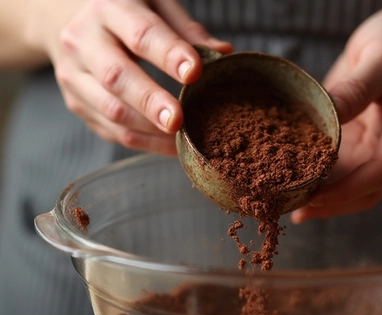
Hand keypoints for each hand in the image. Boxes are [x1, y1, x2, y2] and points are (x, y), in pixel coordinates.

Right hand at [27, 0, 231, 155]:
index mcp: (109, 9)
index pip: (141, 33)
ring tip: (184, 139)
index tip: (195, 72)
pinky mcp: (77, 104)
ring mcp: (75, 76)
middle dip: (150, 102)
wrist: (69, 21)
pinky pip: (112, 132)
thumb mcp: (155, 6)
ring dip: (150, 130)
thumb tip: (224, 54)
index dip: (169, 54)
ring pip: (113, 111)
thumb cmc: (125, 13)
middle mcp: (84, 41)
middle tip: (179, 120)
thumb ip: (187, 30)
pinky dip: (145, 143)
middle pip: (117, 77)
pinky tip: (171, 145)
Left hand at [291, 3, 381, 222]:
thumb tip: (329, 113)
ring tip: (286, 204)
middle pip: (366, 191)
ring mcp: (380, 150)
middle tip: (291, 210)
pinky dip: (320, 180)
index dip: (347, 189)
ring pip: (353, 188)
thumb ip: (359, 87)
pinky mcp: (362, 145)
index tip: (314, 197)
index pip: (381, 171)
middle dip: (331, 205)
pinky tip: (292, 181)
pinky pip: (342, 170)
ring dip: (323, 200)